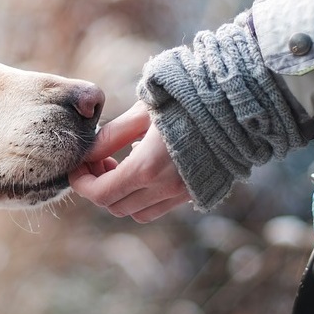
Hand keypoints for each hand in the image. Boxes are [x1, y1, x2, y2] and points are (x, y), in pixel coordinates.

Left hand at [69, 100, 191, 222]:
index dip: (81, 183)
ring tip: (119, 165)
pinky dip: (143, 197)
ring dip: (120, 195)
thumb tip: (87, 153)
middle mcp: (165, 188)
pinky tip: (144, 168)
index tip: (77, 167)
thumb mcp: (142, 112)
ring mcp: (182, 194)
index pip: (100, 194)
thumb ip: (111, 136)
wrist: (237, 105)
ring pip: (137, 212)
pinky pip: (159, 207)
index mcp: (147, 168)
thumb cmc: (186, 100)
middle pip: (115, 206)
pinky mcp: (196, 192)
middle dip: (98, 187)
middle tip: (98, 161)